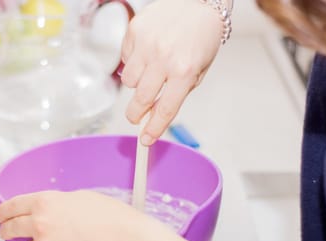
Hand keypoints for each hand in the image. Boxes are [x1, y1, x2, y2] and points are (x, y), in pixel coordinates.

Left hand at [0, 190, 160, 240]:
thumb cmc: (113, 218)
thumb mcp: (81, 197)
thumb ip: (57, 203)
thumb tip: (49, 211)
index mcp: (45, 202)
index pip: (12, 206)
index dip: (3, 212)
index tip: (0, 216)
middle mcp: (39, 225)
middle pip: (10, 229)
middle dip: (7, 231)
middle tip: (8, 233)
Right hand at [121, 0, 223, 144]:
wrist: (197, 1)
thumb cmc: (201, 38)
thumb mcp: (198, 71)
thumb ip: (177, 93)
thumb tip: (153, 114)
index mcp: (185, 71)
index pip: (165, 109)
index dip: (154, 129)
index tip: (146, 140)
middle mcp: (164, 58)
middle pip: (141, 99)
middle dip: (136, 114)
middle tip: (135, 116)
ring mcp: (147, 43)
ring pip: (128, 81)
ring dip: (136, 84)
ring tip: (149, 73)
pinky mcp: (134, 30)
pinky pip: (125, 58)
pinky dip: (133, 61)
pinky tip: (147, 52)